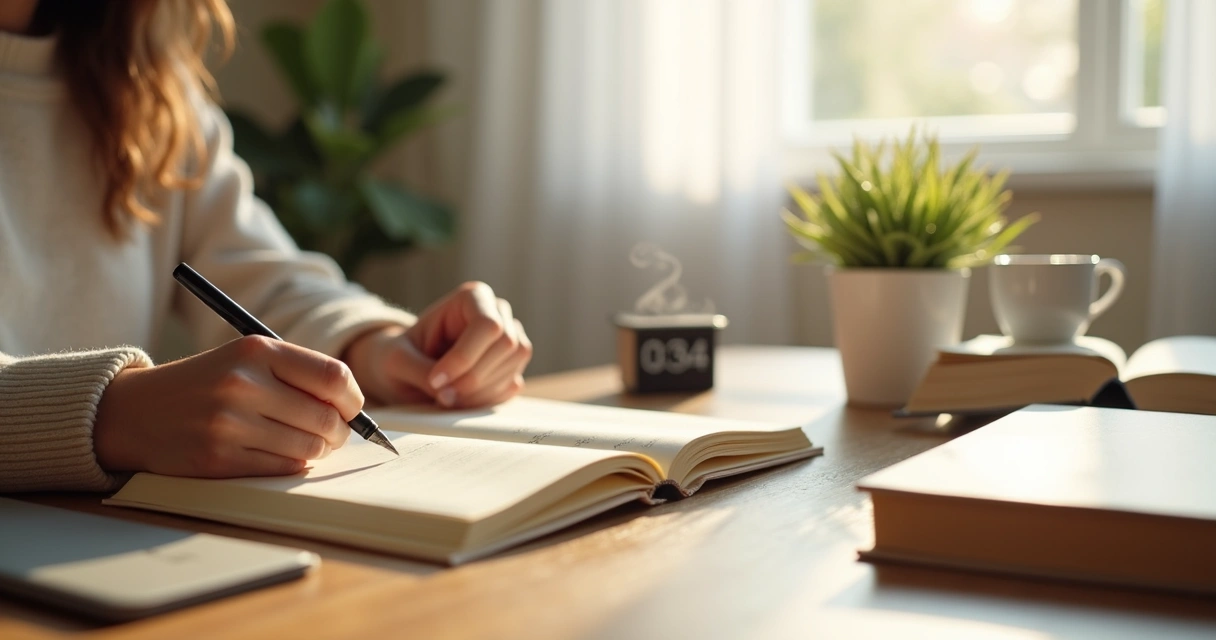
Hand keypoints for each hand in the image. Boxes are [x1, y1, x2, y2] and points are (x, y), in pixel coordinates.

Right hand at [94, 336, 362, 476]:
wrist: (134, 411)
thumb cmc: (206, 384)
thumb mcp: (246, 359)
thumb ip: (298, 374)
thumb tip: (355, 411)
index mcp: (256, 350)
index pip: (334, 377)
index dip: (353, 399)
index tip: (352, 409)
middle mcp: (243, 383)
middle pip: (326, 418)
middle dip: (339, 432)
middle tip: (332, 434)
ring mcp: (229, 422)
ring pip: (308, 448)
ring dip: (316, 451)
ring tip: (303, 443)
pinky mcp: (218, 458)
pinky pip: (282, 468)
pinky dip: (290, 465)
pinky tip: (277, 454)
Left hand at [344, 282, 531, 408]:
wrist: (407, 368)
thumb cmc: (402, 354)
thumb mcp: (398, 359)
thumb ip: (420, 371)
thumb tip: (448, 392)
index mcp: (473, 297)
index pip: (488, 325)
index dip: (465, 357)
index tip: (436, 380)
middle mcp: (498, 314)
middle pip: (507, 346)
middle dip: (472, 378)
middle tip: (442, 396)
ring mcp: (510, 340)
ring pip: (512, 368)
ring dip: (478, 393)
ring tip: (447, 398)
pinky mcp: (511, 366)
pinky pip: (511, 386)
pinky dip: (485, 400)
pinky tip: (461, 399)